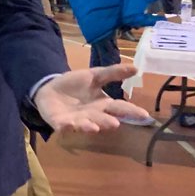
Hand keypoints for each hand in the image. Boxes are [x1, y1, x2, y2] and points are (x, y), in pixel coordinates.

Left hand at [33, 66, 150, 132]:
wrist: (50, 89)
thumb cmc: (76, 85)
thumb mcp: (94, 76)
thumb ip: (113, 73)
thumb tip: (136, 68)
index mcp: (103, 104)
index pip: (120, 107)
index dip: (132, 111)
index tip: (144, 115)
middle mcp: (92, 115)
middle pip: (102, 119)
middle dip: (108, 122)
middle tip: (116, 124)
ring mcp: (76, 120)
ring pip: (84, 124)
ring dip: (89, 126)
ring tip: (95, 127)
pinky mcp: (60, 122)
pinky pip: (63, 126)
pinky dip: (66, 126)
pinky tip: (68, 124)